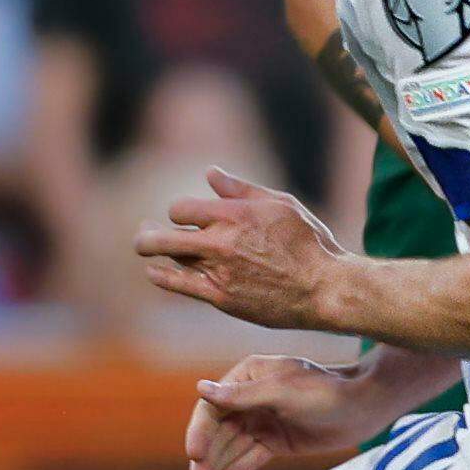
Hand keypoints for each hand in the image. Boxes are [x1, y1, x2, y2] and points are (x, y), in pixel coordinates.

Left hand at [135, 166, 351, 330]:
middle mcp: (221, 243)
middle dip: (147, 233)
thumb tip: (209, 173)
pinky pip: (178, 284)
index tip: (188, 216)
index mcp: (235, 215)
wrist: (325, 288)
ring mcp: (218, 271)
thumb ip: (241, 189)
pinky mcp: (220, 296)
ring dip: (155, 252)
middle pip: (160, 237)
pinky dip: (161, 276)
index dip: (180, 211)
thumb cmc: (309, 242)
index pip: (180, 209)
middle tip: (144, 230)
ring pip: (170, 259)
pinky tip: (155, 271)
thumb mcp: (281, 204)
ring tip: (148, 247)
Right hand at [183, 354, 376, 469]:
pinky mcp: (277, 441)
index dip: (199, 432)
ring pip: (231, 447)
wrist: (366, 408)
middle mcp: (250, 398)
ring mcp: (263, 421)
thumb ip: (243, 395)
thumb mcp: (284, 391)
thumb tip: (200, 388)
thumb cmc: (327, 392)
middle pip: (218, 432)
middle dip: (204, 458)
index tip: (194, 454)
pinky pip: (250, 457)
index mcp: (248, 376)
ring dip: (213, 468)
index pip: (213, 407)